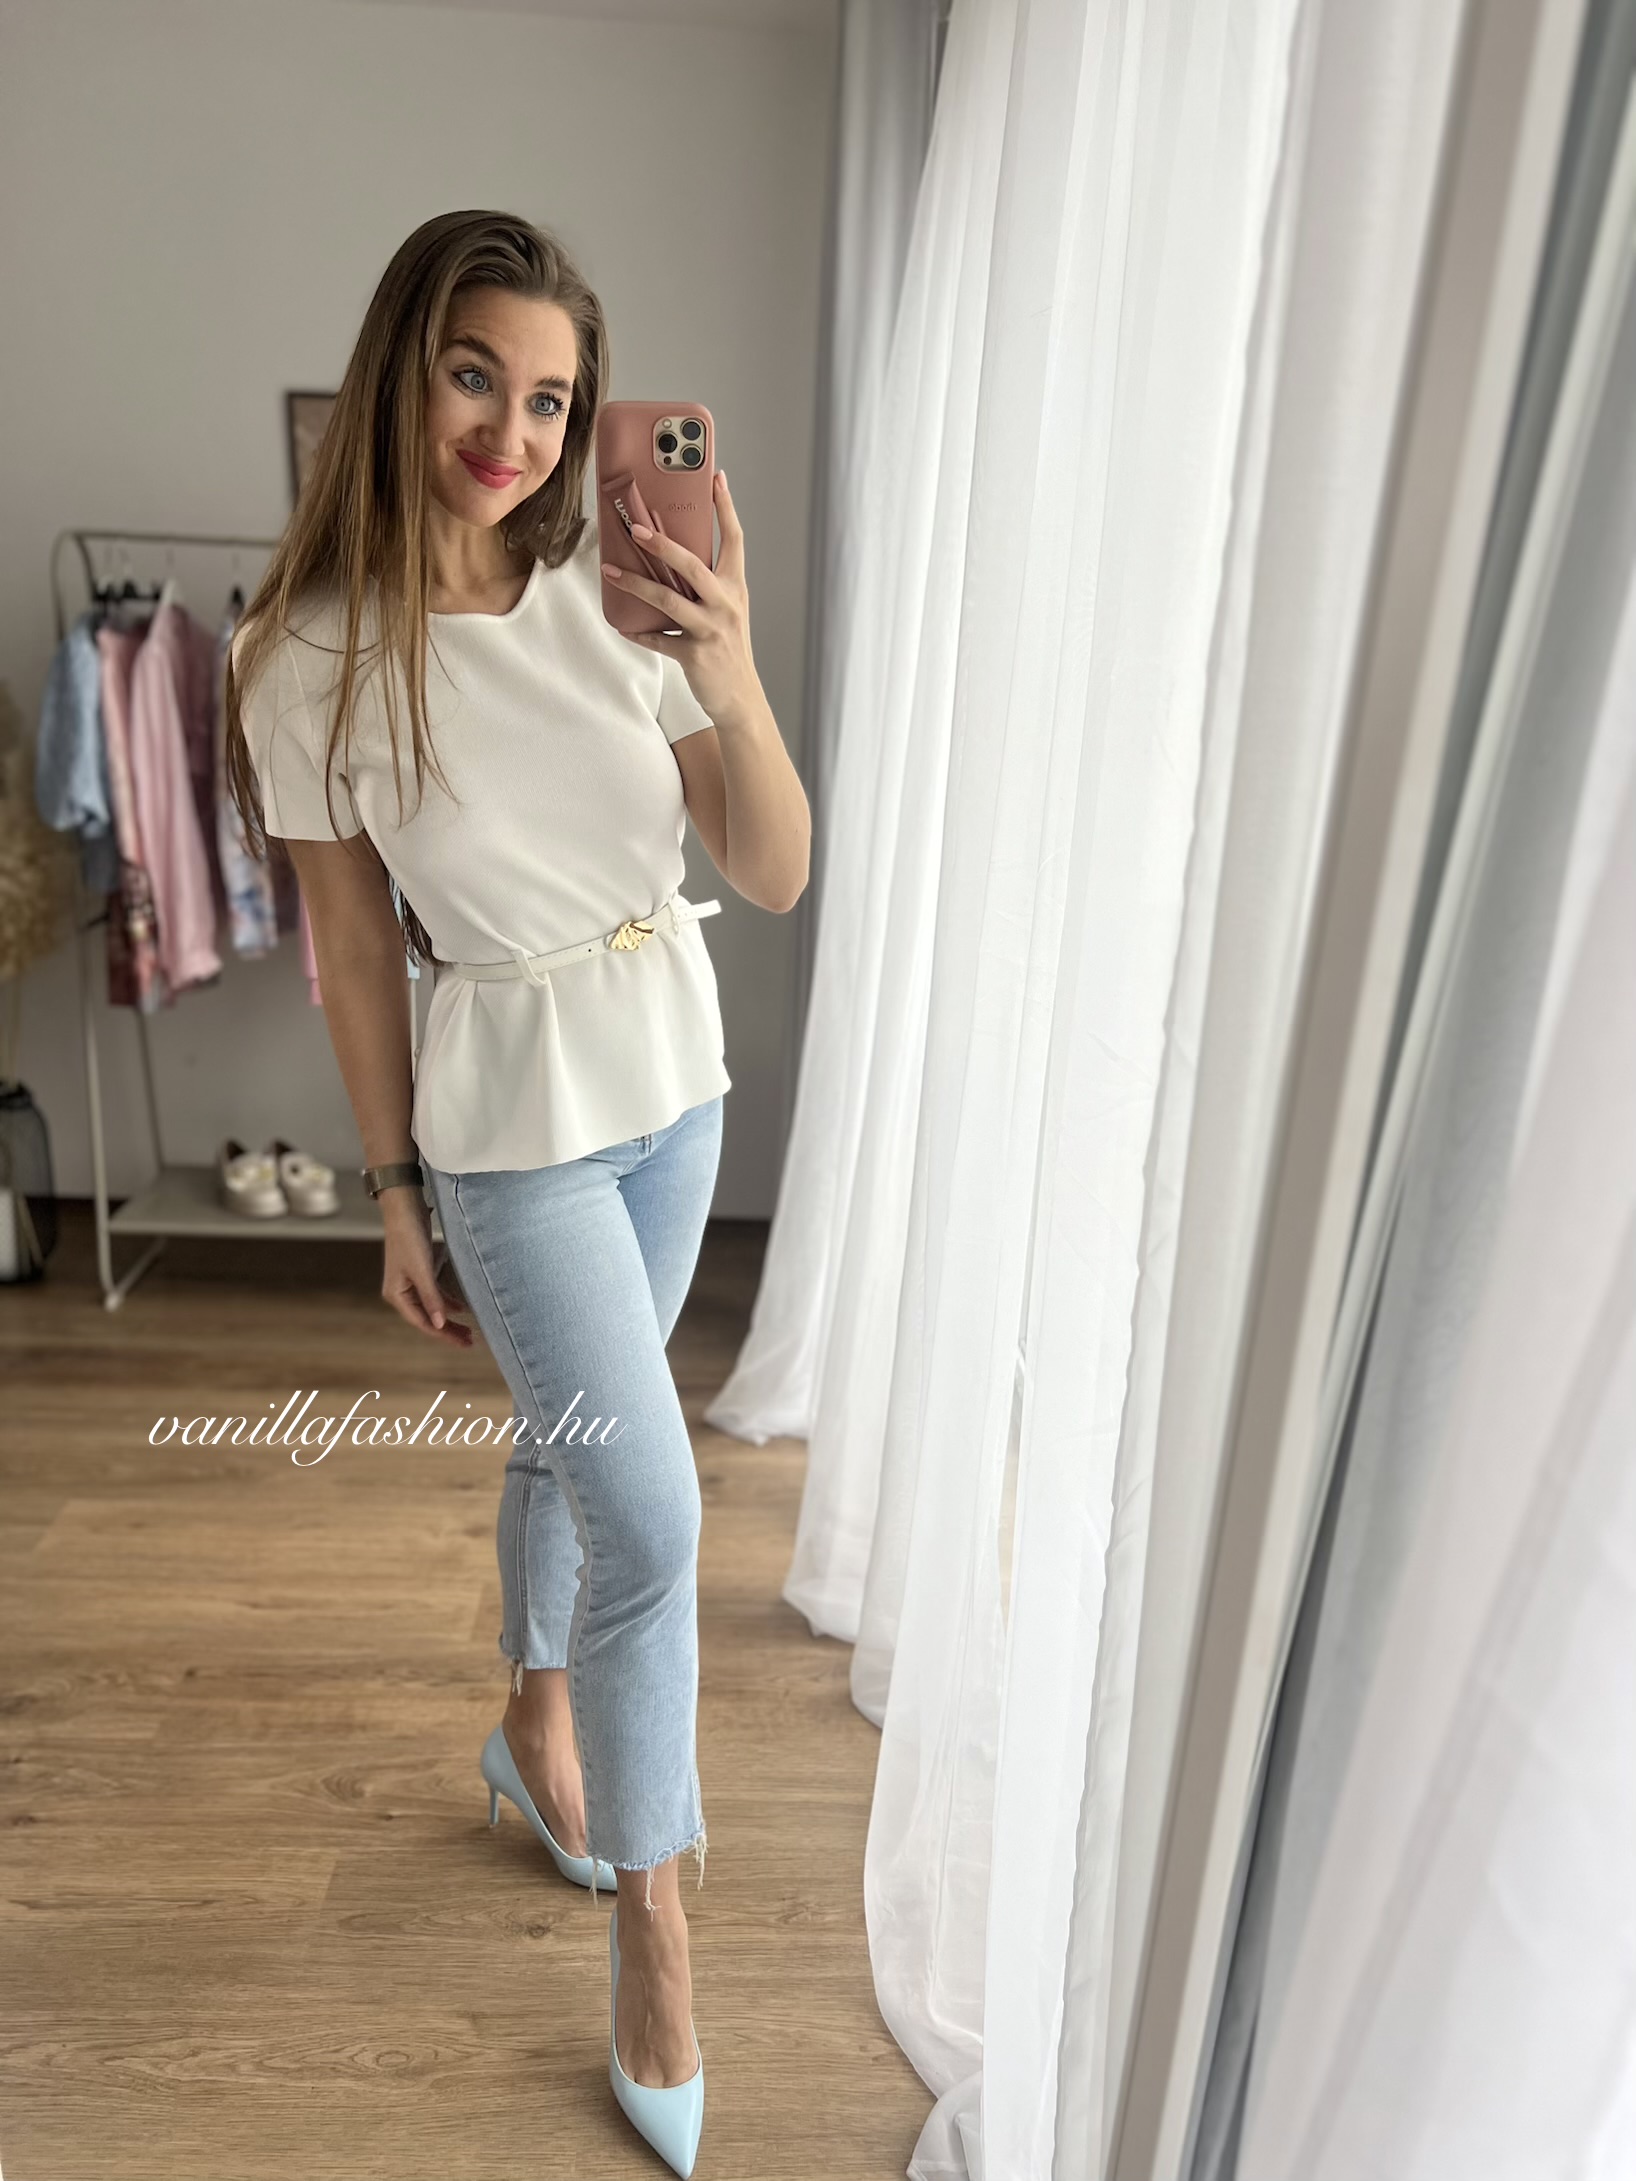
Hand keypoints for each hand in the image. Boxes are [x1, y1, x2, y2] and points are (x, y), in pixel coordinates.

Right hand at [380, 1188, 473, 1346]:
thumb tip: (440, 1324)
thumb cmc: (409, 1237)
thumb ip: (432, 1298)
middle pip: (427, 1317)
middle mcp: (402, 1291)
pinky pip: (434, 1292)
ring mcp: (410, 1281)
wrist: (404, 1207)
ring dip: (449, 1317)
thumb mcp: (422, 1269)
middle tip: (469, 1341)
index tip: (463, 1343)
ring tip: (468, 1329)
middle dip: (447, 1330)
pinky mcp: (420, 1270)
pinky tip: (460, 1307)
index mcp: (397, 1295)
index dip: (443, 1334)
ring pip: (432, 1306)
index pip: (423, 1323)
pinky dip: (447, 1300)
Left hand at [602, 469, 760, 724]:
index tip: (717, 478)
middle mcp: (726, 604)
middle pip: (692, 565)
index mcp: (735, 588)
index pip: (734, 539)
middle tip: (637, 528)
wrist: (740, 698)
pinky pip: (659, 640)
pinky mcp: (695, 654)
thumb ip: (706, 586)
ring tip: (611, 571)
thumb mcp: (728, 611)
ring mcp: (711, 629)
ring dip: (636, 584)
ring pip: (668, 600)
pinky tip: (623, 627)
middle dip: (663, 545)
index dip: (726, 508)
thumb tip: (670, 560)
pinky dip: (639, 633)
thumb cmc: (729, 649)